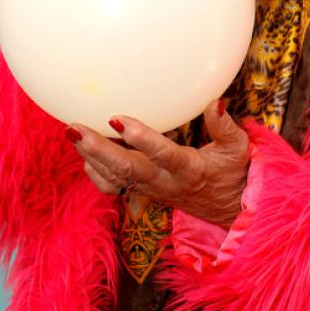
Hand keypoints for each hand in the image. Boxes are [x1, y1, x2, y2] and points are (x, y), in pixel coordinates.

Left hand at [65, 100, 250, 227]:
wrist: (224, 208)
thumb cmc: (230, 172)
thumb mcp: (237, 149)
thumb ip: (225, 127)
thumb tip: (215, 102)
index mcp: (189, 170)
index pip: (163, 155)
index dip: (141, 139)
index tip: (117, 119)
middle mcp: (165, 183)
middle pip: (127, 170)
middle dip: (99, 149)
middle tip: (75, 128)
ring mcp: (149, 190)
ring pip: (114, 178)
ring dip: (91, 157)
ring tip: (72, 132)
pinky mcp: (141, 193)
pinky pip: (112, 187)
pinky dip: (94, 171)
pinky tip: (84, 151)